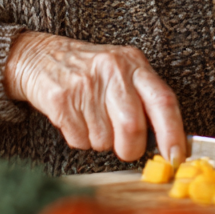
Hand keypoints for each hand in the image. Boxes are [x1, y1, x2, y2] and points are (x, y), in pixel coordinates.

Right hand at [2, 31, 186, 163]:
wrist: (39, 56)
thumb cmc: (89, 71)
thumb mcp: (122, 71)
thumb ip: (144, 99)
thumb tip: (168, 142)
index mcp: (134, 63)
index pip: (163, 101)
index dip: (173, 134)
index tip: (175, 157)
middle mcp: (112, 69)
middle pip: (132, 127)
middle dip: (130, 148)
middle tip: (125, 147)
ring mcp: (85, 83)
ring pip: (104, 139)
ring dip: (100, 142)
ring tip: (92, 119)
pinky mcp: (61, 98)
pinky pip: (80, 140)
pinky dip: (80, 139)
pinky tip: (76, 118)